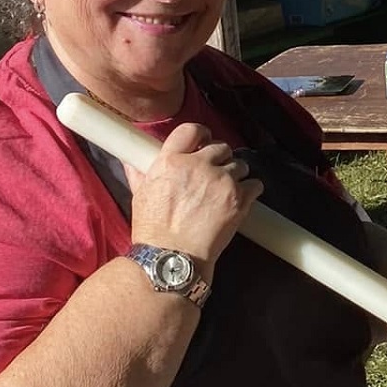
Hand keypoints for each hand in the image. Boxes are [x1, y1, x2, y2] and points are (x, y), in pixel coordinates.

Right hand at [126, 123, 262, 268]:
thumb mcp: (140, 195)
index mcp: (172, 161)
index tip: (205, 141)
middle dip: (219, 159)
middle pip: (220, 147)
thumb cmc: (154, 230)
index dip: (201, 134)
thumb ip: (140, 173)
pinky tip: (241, 200)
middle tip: (215, 175)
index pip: (192, 130)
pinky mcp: (239, 199)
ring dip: (236, 175)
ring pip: (240, 165)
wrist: (173, 256)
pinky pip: (255, 184)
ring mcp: (222, 181)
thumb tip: (131, 160)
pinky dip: (250, 191)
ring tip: (226, 191)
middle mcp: (199, 165)